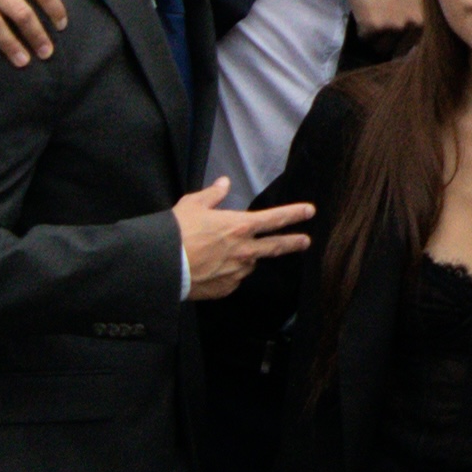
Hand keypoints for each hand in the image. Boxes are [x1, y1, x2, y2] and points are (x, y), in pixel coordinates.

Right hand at [175, 178, 313, 299]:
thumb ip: (212, 195)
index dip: (294, 213)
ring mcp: (237, 272)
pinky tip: (214, 269)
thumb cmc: (176, 232)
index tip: (310, 211)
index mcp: (240, 227)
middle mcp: (245, 251)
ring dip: (247, 258)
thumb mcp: (193, 205)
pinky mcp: (226, 288)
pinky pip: (234, 279)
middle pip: (276, 246)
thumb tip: (223, 183)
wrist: (162, 266)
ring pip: (250, 263)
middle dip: (293, 242)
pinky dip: (229, 273)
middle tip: (305, 241)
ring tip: (225, 254)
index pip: (276, 218)